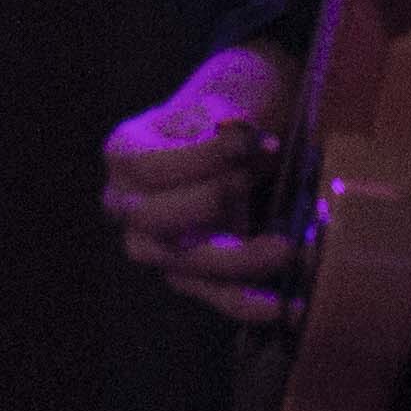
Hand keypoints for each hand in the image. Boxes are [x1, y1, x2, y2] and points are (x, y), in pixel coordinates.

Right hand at [101, 42, 300, 321]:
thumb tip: (238, 132)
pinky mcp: (189, 278)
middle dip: (211, 201)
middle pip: (156, 219)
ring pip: (186, 263)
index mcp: (123, 154)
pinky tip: (282, 306)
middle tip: (255, 181)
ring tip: (286, 246)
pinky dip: (249, 302)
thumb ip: (224, 120)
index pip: (150, 167)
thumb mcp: (218, 104)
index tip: (256, 140)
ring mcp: (154, 247)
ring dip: (239, 257)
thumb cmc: (224, 118)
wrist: (234, 139)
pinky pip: (214, 296)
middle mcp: (126, 206)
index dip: (203, 158)